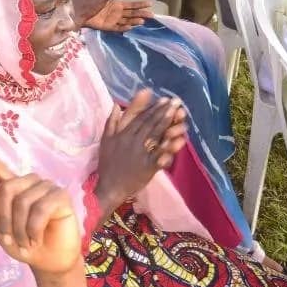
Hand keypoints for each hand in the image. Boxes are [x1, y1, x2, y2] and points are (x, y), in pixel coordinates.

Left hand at [0, 157, 81, 275]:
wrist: (48, 262)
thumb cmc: (23, 244)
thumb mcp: (0, 230)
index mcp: (12, 185)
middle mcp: (29, 181)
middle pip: (7, 188)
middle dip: (4, 218)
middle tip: (8, 239)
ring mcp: (46, 186)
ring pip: (23, 201)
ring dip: (20, 229)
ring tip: (25, 243)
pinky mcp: (61, 195)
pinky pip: (41, 209)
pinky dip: (34, 230)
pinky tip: (36, 240)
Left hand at [84, 0, 152, 31]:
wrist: (79, 9)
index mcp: (116, 4)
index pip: (131, 5)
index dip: (141, 4)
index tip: (151, 2)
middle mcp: (116, 13)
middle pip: (132, 13)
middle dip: (142, 13)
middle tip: (152, 14)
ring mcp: (112, 20)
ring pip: (126, 21)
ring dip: (134, 21)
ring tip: (143, 21)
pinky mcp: (106, 26)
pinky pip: (116, 28)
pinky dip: (123, 28)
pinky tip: (129, 27)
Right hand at [95, 91, 186, 206]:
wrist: (110, 186)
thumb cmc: (108, 162)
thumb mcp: (106, 139)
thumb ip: (112, 121)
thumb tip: (117, 104)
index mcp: (123, 134)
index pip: (141, 118)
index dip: (153, 108)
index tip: (165, 100)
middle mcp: (133, 142)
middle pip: (151, 125)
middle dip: (164, 112)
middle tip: (176, 102)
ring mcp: (142, 154)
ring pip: (157, 137)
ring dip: (169, 125)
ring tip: (180, 116)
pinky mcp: (149, 167)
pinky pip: (160, 155)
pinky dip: (169, 147)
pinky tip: (179, 140)